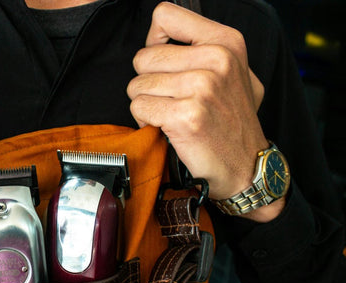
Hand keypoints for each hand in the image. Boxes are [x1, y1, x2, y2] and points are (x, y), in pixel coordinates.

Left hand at [127, 2, 282, 221]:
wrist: (246, 165)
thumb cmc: (233, 119)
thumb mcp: (234, 71)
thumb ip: (203, 47)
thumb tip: (161, 33)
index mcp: (226, 41)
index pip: (165, 16)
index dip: (154, 40)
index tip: (161, 61)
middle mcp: (216, 60)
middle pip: (143, 57)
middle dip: (148, 81)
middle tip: (170, 98)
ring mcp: (202, 88)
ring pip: (137, 85)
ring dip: (146, 103)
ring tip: (171, 113)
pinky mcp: (185, 116)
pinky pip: (140, 108)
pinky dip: (146, 121)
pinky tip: (167, 127)